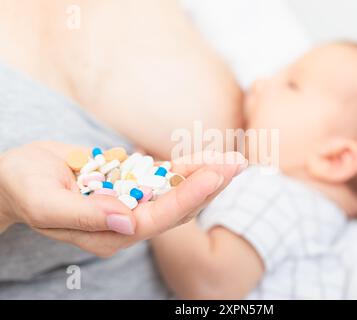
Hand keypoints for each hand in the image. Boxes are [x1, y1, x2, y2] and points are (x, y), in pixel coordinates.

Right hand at [0, 141, 246, 256]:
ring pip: (175, 191)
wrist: (16, 177)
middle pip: (175, 207)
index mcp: (108, 233)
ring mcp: (131, 203)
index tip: (213, 176)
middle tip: (237, 165)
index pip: (156, 219)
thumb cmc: (23, 187)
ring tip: (234, 161)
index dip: (185, 199)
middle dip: (208, 186)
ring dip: (204, 175)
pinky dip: (185, 167)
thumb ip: (84, 215)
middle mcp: (126, 222)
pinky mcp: (130, 186)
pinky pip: (163, 177)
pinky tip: (207, 158)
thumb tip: (127, 219)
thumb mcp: (45, 202)